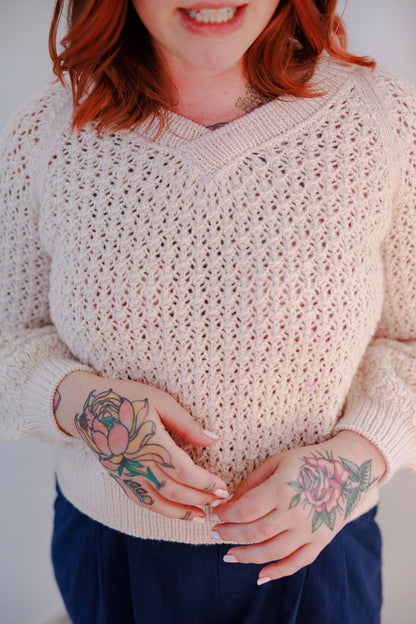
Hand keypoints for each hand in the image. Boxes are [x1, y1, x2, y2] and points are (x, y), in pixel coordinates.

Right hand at [55, 372, 228, 521]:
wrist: (87, 406)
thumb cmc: (128, 398)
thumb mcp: (161, 401)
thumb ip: (187, 424)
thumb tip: (213, 440)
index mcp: (151, 442)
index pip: (184, 471)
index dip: (206, 483)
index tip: (223, 487)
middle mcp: (138, 463)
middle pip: (174, 491)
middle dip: (200, 499)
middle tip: (221, 502)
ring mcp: (126, 474)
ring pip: (158, 502)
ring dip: (182, 512)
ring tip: (202, 516)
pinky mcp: (119, 478)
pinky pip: (142, 501)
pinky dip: (161, 510)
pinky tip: (175, 512)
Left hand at [209, 432, 385, 583]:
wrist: (349, 469)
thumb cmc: (308, 461)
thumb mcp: (278, 461)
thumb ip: (253, 482)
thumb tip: (231, 501)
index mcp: (283, 489)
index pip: (246, 509)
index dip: (227, 514)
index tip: (216, 513)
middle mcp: (296, 512)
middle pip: (256, 532)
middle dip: (231, 535)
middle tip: (216, 533)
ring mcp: (310, 530)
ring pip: (273, 552)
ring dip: (248, 557)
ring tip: (230, 555)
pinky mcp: (321, 540)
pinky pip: (298, 562)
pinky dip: (278, 572)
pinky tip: (261, 575)